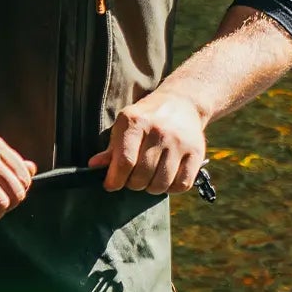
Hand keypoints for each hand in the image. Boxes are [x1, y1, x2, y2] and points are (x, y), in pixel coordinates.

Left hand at [91, 87, 209, 193]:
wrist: (182, 103)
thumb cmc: (147, 118)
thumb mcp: (125, 124)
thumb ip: (112, 147)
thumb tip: (94, 165)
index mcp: (136, 122)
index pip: (124, 161)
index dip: (115, 180)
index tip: (111, 185)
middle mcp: (160, 131)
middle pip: (141, 175)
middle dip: (133, 184)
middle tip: (132, 179)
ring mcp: (180, 143)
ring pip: (161, 184)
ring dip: (151, 188)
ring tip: (149, 178)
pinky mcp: (197, 152)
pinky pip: (182, 184)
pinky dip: (171, 188)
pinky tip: (166, 178)